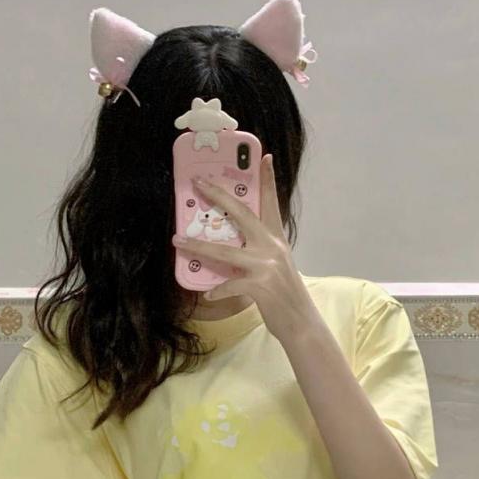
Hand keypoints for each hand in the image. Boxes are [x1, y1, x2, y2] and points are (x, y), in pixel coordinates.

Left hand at [172, 154, 317, 344]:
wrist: (301, 322)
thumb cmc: (284, 295)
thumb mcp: (275, 266)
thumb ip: (258, 252)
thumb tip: (233, 247)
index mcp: (276, 239)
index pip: (271, 202)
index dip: (268, 179)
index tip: (264, 157)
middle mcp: (272, 247)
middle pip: (242, 213)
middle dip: (218, 196)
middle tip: (199, 182)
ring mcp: (266, 265)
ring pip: (225, 251)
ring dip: (198, 247)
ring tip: (178, 241)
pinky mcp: (260, 285)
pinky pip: (229, 285)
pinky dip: (217, 290)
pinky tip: (208, 294)